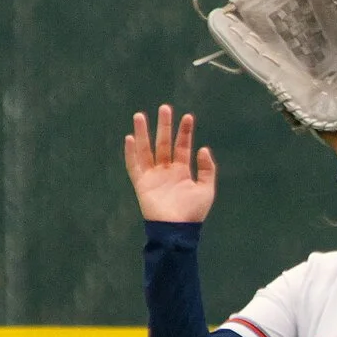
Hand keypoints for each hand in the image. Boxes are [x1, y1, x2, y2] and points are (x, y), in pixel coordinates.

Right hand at [124, 104, 217, 222]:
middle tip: (165, 107)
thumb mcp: (206, 189)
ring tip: (140, 116)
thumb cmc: (192, 212)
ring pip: (146, 150)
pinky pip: (134, 166)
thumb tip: (203, 149)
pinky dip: (130, 153)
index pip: (182, 147)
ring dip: (143, 133)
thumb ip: (207, 169)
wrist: (177, 229)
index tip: (188, 117)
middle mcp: (166, 170)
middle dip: (164, 126)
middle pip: (163, 143)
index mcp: (182, 171)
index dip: (185, 132)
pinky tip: (129, 138)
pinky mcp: (142, 183)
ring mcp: (153, 176)